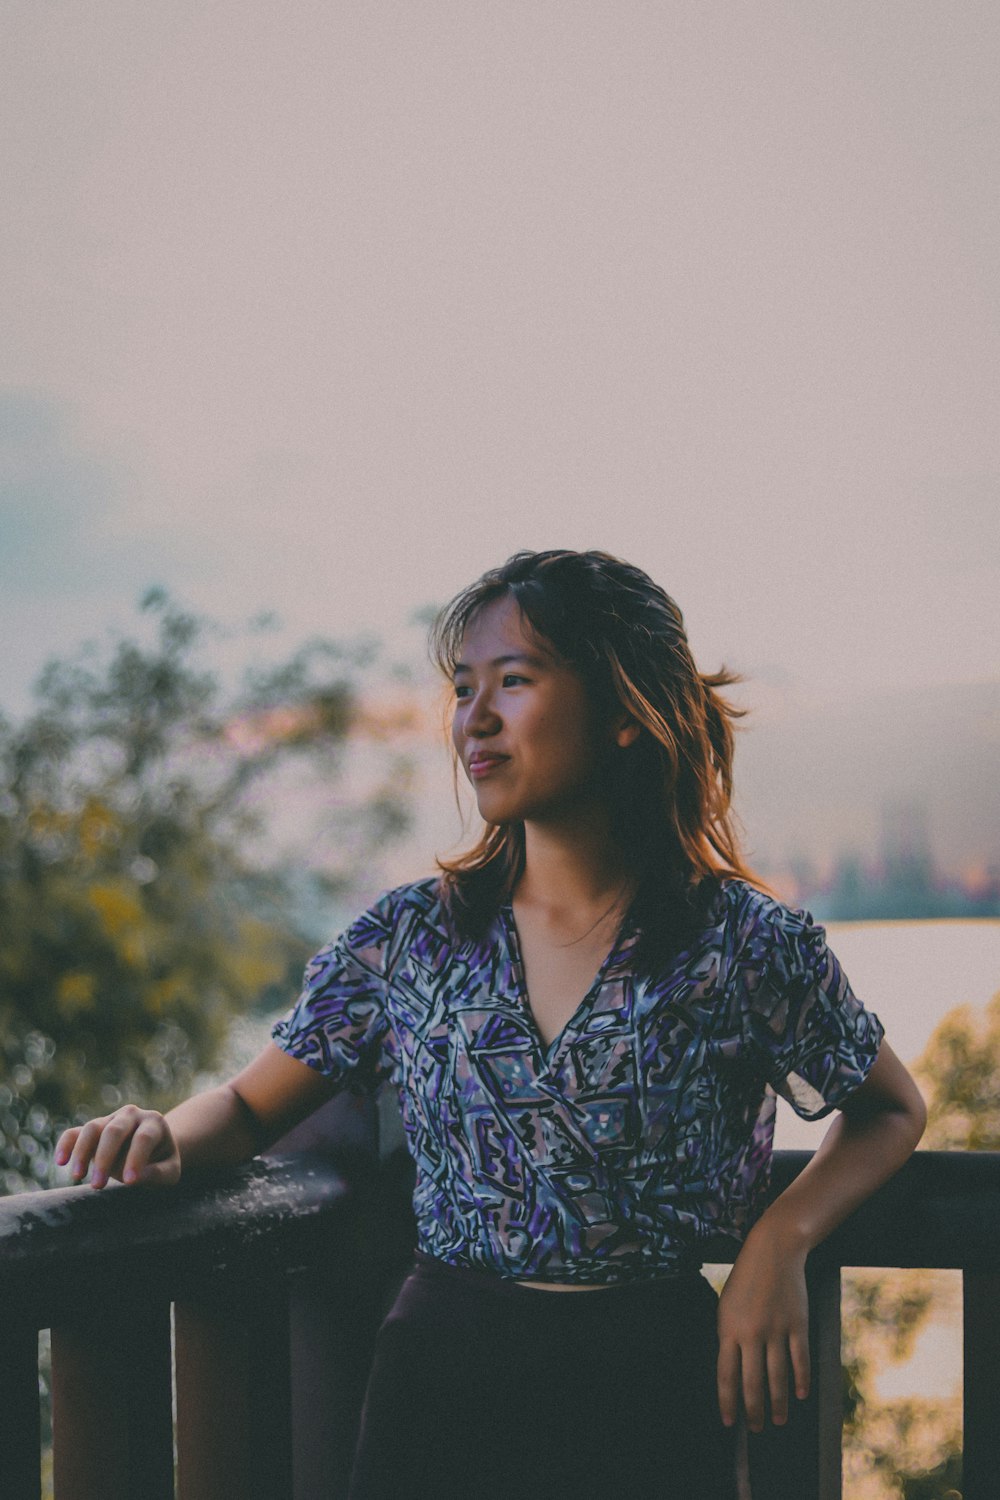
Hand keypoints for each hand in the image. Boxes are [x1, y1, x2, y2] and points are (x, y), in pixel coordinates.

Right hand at [55, 1106, 180, 1189]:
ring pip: (92, 1128)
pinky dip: (66, 1144)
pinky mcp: (94, 1129)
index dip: (136, 1158)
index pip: (144, 1138)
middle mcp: (132, 1115)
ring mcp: (111, 1119)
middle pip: (115, 1130)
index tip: (129, 1182)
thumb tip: (134, 1178)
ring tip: (78, 1177)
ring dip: (82, 1151)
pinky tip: (60, 1161)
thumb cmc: (162, 1161)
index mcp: (155, 1123)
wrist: (153, 1147)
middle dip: (105, 1157)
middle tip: (98, 1186)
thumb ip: (157, 1174)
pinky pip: (75, 1132)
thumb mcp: (170, 1171)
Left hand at [716, 1226, 810, 1432]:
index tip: (729, 1422)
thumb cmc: (745, 1280)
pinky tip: (800, 1395)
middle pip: (752, 1382)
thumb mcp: (726, 1306)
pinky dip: (801, 1380)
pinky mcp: (797, 1324)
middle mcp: (751, 1332)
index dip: (727, 1402)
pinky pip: (800, 1359)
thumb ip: (728, 1337)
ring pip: (778, 1377)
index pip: (726, 1375)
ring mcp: (776, 1329)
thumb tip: (732, 1372)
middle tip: (756, 1430)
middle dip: (754, 1411)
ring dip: (778, 1403)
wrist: (772, 1251)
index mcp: (728, 1328)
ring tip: (778, 1420)